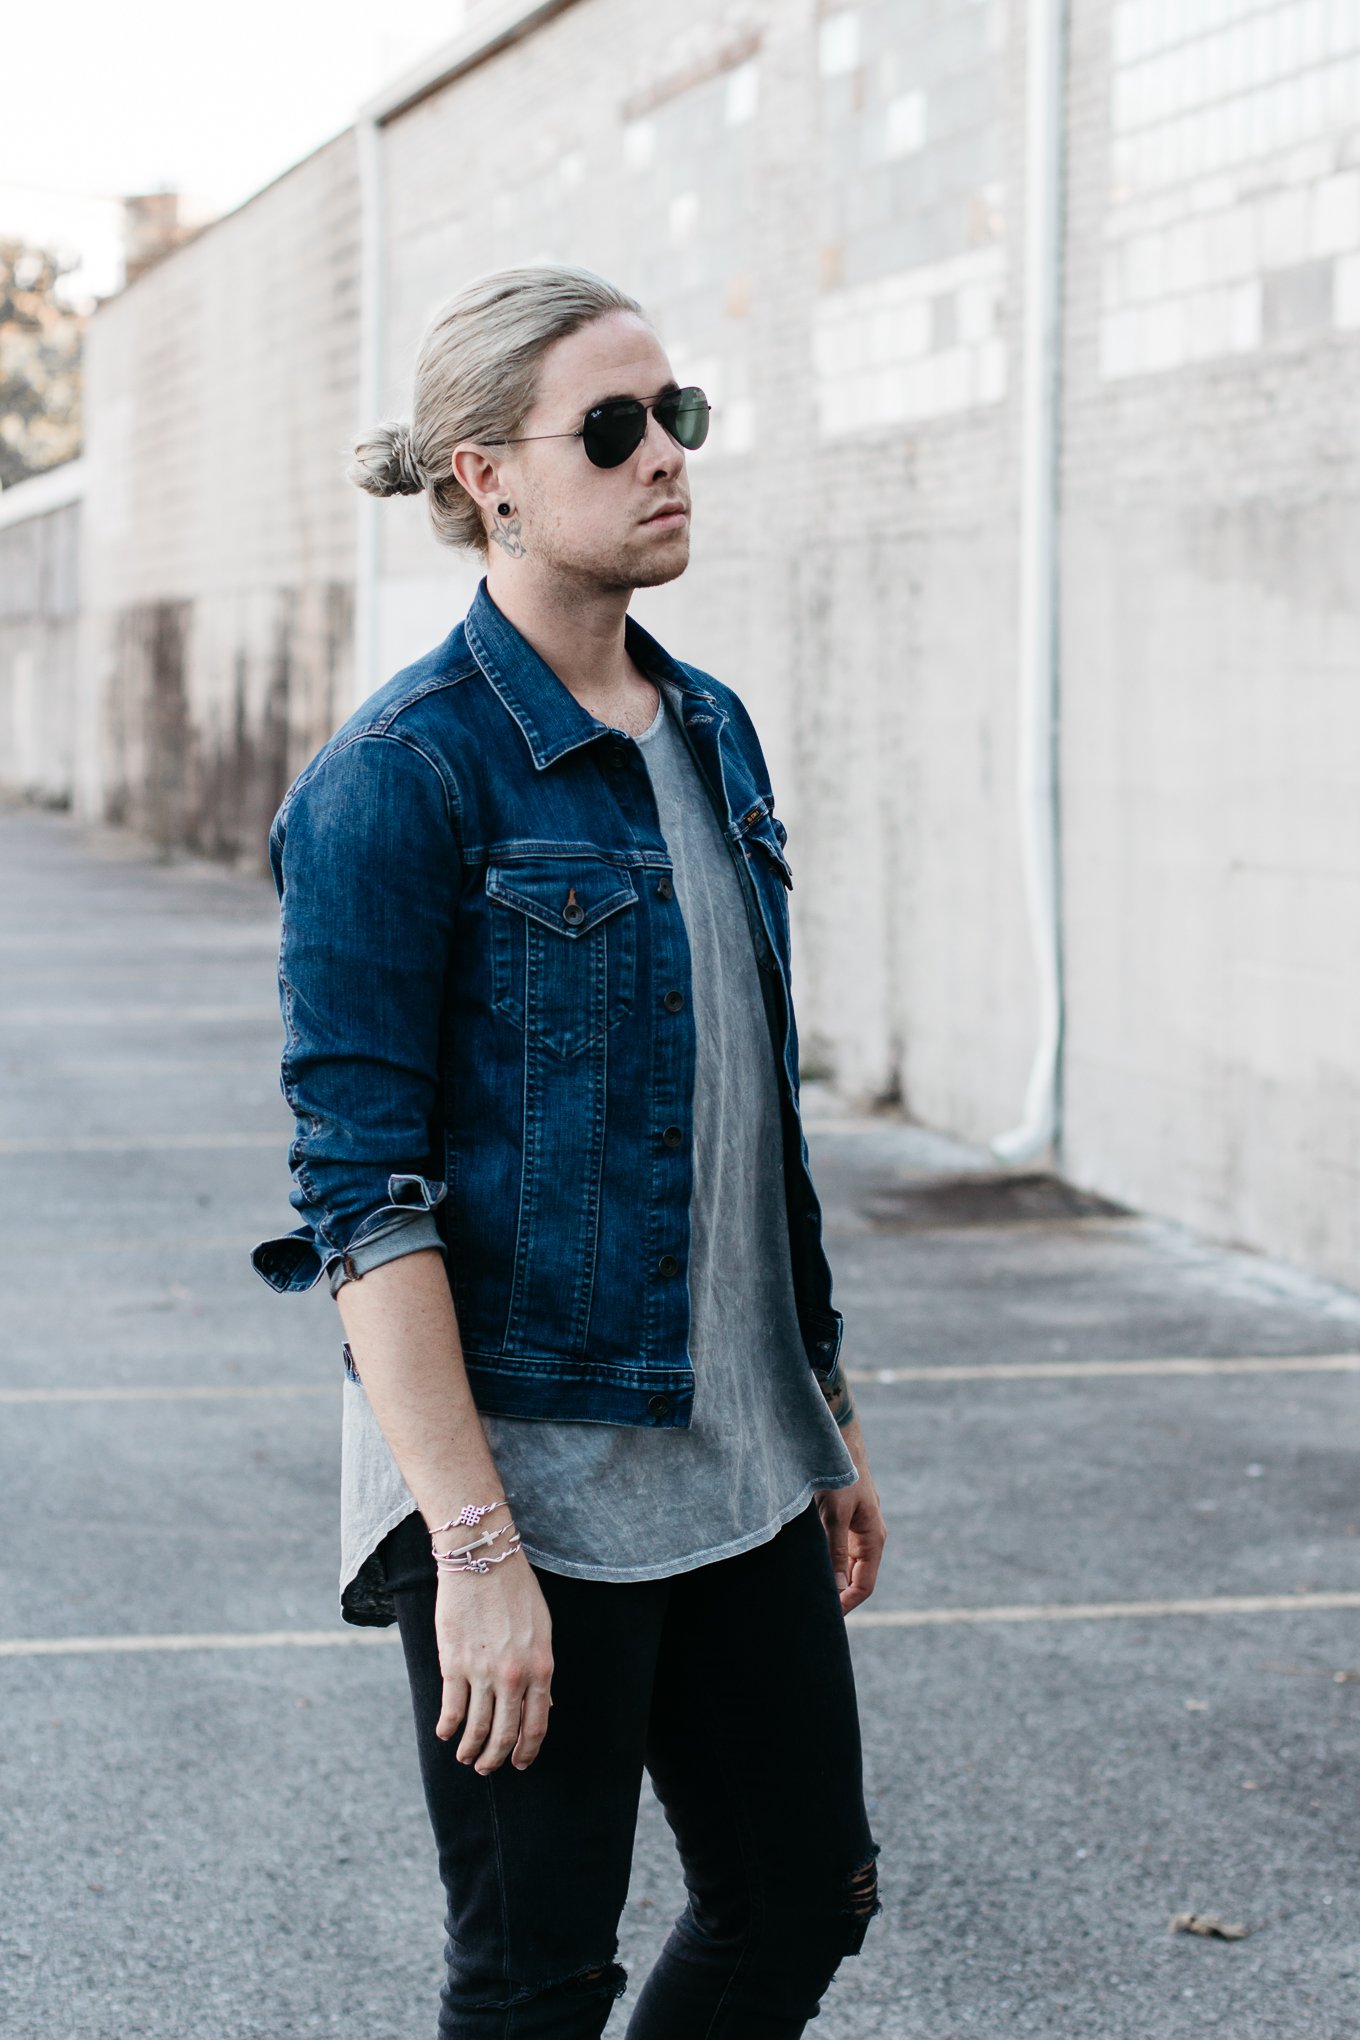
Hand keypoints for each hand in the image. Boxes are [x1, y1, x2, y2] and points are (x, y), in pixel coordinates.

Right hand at [433, 1550, 554, 1772]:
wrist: (483, 1559)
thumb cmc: (516, 1590)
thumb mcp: (542, 1629)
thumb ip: (541, 1668)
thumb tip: (544, 1703)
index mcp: (541, 1667)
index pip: (536, 1723)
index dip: (528, 1749)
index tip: (520, 1762)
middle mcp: (514, 1676)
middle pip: (506, 1732)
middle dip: (496, 1757)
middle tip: (487, 1767)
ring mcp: (483, 1672)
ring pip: (477, 1727)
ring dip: (471, 1749)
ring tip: (465, 1757)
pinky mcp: (454, 1663)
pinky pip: (451, 1708)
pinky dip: (447, 1727)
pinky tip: (445, 1734)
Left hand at [814, 1416, 886, 1614]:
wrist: (838, 1444)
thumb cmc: (840, 1478)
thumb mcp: (835, 1516)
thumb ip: (835, 1551)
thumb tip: (834, 1588)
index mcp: (873, 1539)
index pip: (863, 1585)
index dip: (847, 1603)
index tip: (826, 1615)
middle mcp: (868, 1538)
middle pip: (855, 1578)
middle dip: (838, 1594)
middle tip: (813, 1609)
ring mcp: (857, 1530)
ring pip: (844, 1565)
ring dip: (830, 1578)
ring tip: (808, 1592)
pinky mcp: (843, 1522)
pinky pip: (836, 1550)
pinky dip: (826, 1562)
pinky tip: (808, 1568)